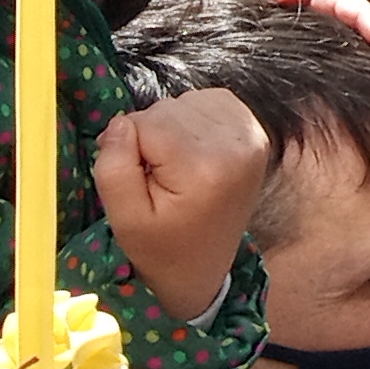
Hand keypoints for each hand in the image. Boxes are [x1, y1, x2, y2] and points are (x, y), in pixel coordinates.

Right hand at [92, 86, 270, 321]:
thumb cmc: (160, 247)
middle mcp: (236, 144)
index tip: (134, 178)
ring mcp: (252, 135)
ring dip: (171, 126)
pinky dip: (193, 119)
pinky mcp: (255, 132)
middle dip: (149, 136)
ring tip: (173, 166)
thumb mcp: (124, 219)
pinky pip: (211, 101)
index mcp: (204, 168)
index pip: (147, 122)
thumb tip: (120, 123)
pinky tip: (191, 151)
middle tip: (153, 177)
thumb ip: (114, 167)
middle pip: (168, 109)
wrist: (201, 267)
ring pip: (187, 102)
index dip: (127, 145)